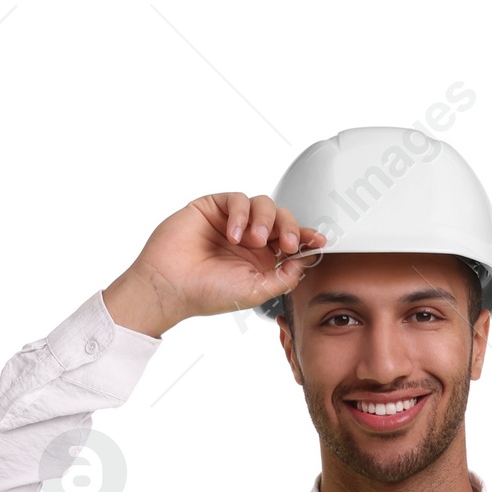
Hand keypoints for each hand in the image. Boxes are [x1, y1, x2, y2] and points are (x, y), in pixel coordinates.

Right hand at [103, 192, 326, 337]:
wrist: (171, 285)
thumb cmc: (207, 293)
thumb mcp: (255, 291)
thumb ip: (283, 278)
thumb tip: (305, 261)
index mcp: (261, 260)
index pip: (290, 242)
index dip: (307, 238)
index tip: (320, 240)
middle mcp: (249, 239)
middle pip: (282, 219)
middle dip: (290, 228)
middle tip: (289, 243)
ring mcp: (232, 221)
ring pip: (263, 204)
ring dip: (265, 220)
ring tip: (254, 240)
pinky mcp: (214, 207)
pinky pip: (238, 199)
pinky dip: (240, 213)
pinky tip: (233, 234)